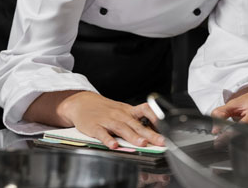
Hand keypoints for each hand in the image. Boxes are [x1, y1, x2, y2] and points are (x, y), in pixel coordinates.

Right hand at [27, 90, 164, 148]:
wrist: (82, 102)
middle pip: (136, 124)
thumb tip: (153, 131)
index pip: (145, 110)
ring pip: (121, 128)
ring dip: (132, 136)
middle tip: (160, 141)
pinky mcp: (95, 126)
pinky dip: (108, 139)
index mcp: (128, 111)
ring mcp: (107, 120)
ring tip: (142, 143)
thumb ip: (135, 120)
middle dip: (150, 134)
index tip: (166, 125)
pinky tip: (113, 145)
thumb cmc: (105, 109)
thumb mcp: (122, 110)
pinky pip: (102, 133)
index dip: (155, 117)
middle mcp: (120, 115)